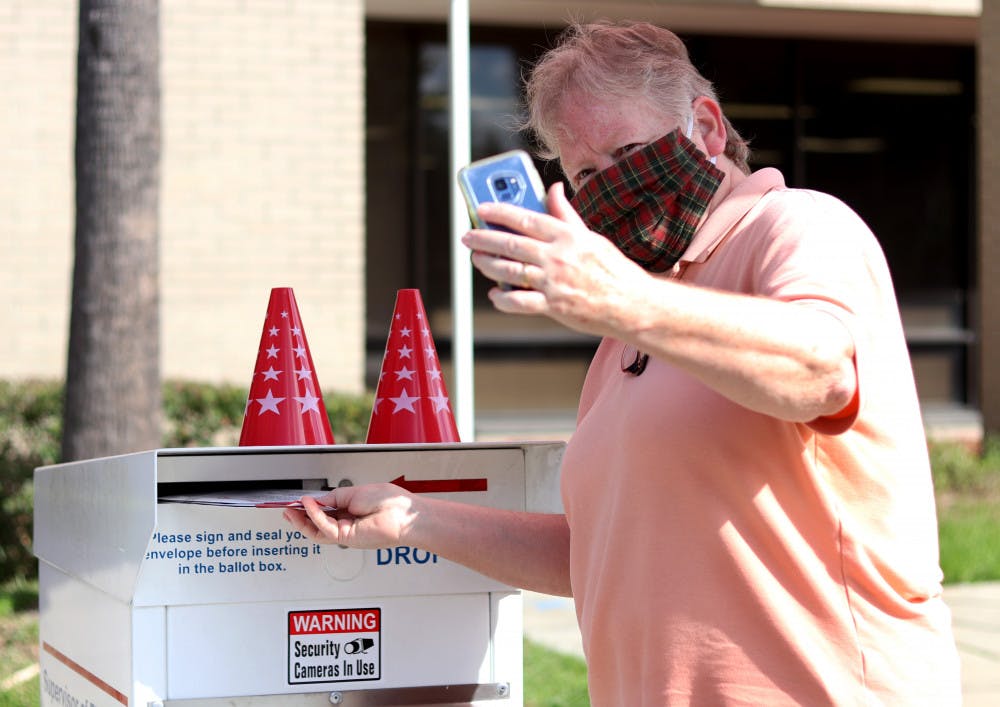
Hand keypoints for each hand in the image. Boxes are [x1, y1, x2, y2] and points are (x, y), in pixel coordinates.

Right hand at [283, 483, 418, 548]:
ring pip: (317, 531)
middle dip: (299, 518)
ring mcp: (347, 533)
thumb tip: (315, 500)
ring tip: (290, 509)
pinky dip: (314, 516)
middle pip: (317, 525)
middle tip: (286, 510)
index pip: (324, 513)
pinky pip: (325, 528)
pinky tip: (308, 505)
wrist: (403, 514)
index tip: (296, 502)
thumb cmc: (389, 502)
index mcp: (351, 512)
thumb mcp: (354, 492)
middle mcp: (347, 524)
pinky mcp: (347, 538)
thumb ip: (333, 498)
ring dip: (301, 520)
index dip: (309, 508)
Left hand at [462, 181, 647, 337]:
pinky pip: (519, 302)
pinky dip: (502, 298)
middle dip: (484, 238)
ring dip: (488, 265)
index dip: (499, 212)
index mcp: (568, 236)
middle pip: (511, 244)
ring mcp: (554, 282)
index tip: (481, 208)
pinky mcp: (553, 306)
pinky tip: (495, 293)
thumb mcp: (591, 236)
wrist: (631, 304)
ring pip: (510, 271)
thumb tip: (554, 189)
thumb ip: (566, 215)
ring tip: (477, 259)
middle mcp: (558, 256)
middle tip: (468, 236)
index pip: (526, 218)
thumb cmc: (612, 270)